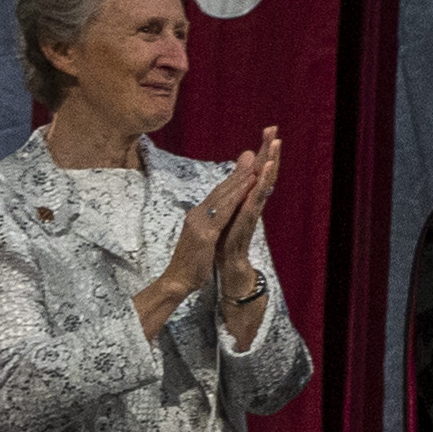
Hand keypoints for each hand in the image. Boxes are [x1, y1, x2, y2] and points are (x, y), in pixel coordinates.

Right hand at [141, 131, 279, 339]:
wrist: (177, 280)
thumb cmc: (192, 260)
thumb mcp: (203, 236)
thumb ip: (210, 223)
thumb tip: (217, 212)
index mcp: (199, 215)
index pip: (219, 192)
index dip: (234, 176)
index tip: (248, 160)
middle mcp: (198, 215)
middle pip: (221, 189)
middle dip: (239, 170)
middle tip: (254, 151)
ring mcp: (199, 223)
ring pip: (222, 197)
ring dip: (239, 179)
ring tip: (255, 163)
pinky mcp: (204, 235)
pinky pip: (222, 214)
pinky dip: (235, 199)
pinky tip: (246, 189)